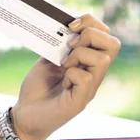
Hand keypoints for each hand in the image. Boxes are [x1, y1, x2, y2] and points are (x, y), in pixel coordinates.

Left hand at [11, 14, 120, 139]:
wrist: (26, 115)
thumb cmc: (38, 89)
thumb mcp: (49, 58)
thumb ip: (61, 44)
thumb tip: (69, 26)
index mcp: (89, 62)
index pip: (107, 35)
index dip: (91, 23)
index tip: (70, 27)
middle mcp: (95, 74)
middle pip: (114, 44)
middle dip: (91, 35)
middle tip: (71, 44)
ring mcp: (90, 87)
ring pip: (102, 59)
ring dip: (79, 55)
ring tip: (64, 65)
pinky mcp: (81, 100)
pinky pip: (86, 77)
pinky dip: (71, 74)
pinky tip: (63, 82)